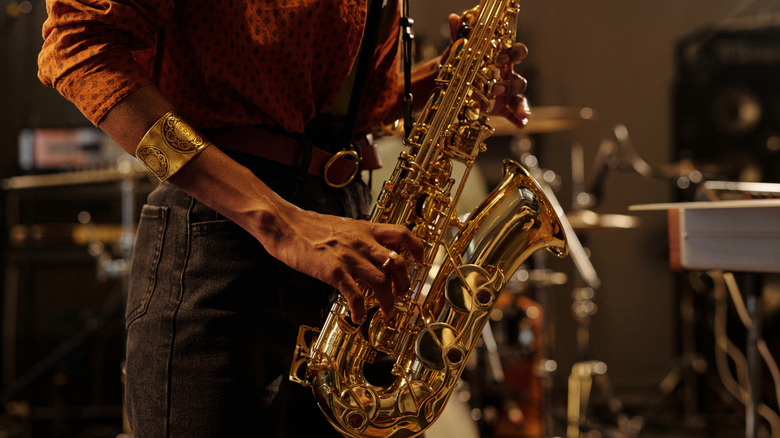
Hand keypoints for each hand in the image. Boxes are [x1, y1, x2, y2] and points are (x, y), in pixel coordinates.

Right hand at [265, 204, 424, 323]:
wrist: (285, 225)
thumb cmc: (310, 227)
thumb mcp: (343, 226)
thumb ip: (360, 238)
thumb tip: (372, 251)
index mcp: (366, 229)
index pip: (402, 233)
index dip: (417, 248)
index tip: (421, 261)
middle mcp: (362, 242)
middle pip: (398, 263)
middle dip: (404, 284)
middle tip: (401, 295)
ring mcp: (349, 257)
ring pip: (382, 283)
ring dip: (388, 302)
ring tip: (385, 312)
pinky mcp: (333, 271)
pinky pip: (355, 295)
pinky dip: (361, 310)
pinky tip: (358, 317)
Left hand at [445, 13, 530, 128]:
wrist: (456, 86)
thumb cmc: (464, 66)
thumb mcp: (459, 53)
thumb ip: (459, 37)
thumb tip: (454, 18)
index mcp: (500, 60)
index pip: (516, 53)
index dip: (513, 54)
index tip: (501, 58)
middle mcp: (507, 76)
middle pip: (520, 78)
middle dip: (512, 83)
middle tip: (496, 87)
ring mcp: (506, 93)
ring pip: (520, 96)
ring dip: (519, 102)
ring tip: (516, 111)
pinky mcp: (502, 108)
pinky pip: (515, 113)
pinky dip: (520, 118)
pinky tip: (521, 124)